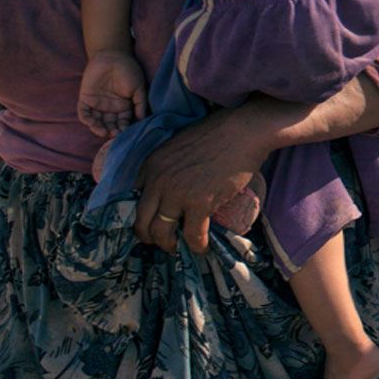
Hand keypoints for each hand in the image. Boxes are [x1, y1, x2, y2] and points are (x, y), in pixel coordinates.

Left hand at [78, 50, 147, 137]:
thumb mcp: (139, 88)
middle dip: (112, 131)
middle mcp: (110, 108)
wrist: (112, 56)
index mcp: (123, 107)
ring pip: (96, 122)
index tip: (126, 131)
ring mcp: (97, 104)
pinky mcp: (85, 99)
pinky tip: (92, 123)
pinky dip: (87, 119)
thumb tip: (142, 119)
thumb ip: (140, 104)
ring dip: (99, 128)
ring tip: (103, 132)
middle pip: (109, 125)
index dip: (124, 128)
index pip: (123, 122)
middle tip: (114, 133)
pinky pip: (84, 113)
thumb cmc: (128, 71)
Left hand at [135, 105, 269, 253]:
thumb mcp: (179, 144)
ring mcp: (177, 194)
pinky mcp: (200, 204)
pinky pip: (193, 234)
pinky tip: (203, 247)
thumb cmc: (218, 133)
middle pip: (142, 221)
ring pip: (161, 232)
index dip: (144, 214)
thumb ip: (169, 166)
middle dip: (149, 237)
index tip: (153, 221)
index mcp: (151, 165)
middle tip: (161, 241)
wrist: (244, 131)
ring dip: (169, 245)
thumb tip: (172, 186)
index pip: (134, 199)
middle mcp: (158, 181)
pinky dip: (197, 245)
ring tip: (179, 247)